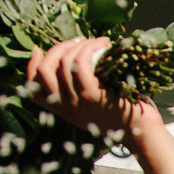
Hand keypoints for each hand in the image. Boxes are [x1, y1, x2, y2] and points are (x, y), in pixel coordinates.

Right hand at [23, 37, 142, 135]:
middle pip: (44, 71)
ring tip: (94, 42)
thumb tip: (74, 60)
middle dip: (56, 48)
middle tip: (76, 42)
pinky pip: (80, 63)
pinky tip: (102, 44)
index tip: (39, 49)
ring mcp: (77, 101)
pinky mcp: (91, 95)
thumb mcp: (94, 106)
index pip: (33, 89)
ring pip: (63, 63)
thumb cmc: (123, 113)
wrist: (141, 131)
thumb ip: (81, 91)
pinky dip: (89, 47)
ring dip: (77, 44)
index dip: (31, 66)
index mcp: (64, 110)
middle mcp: (66, 107)